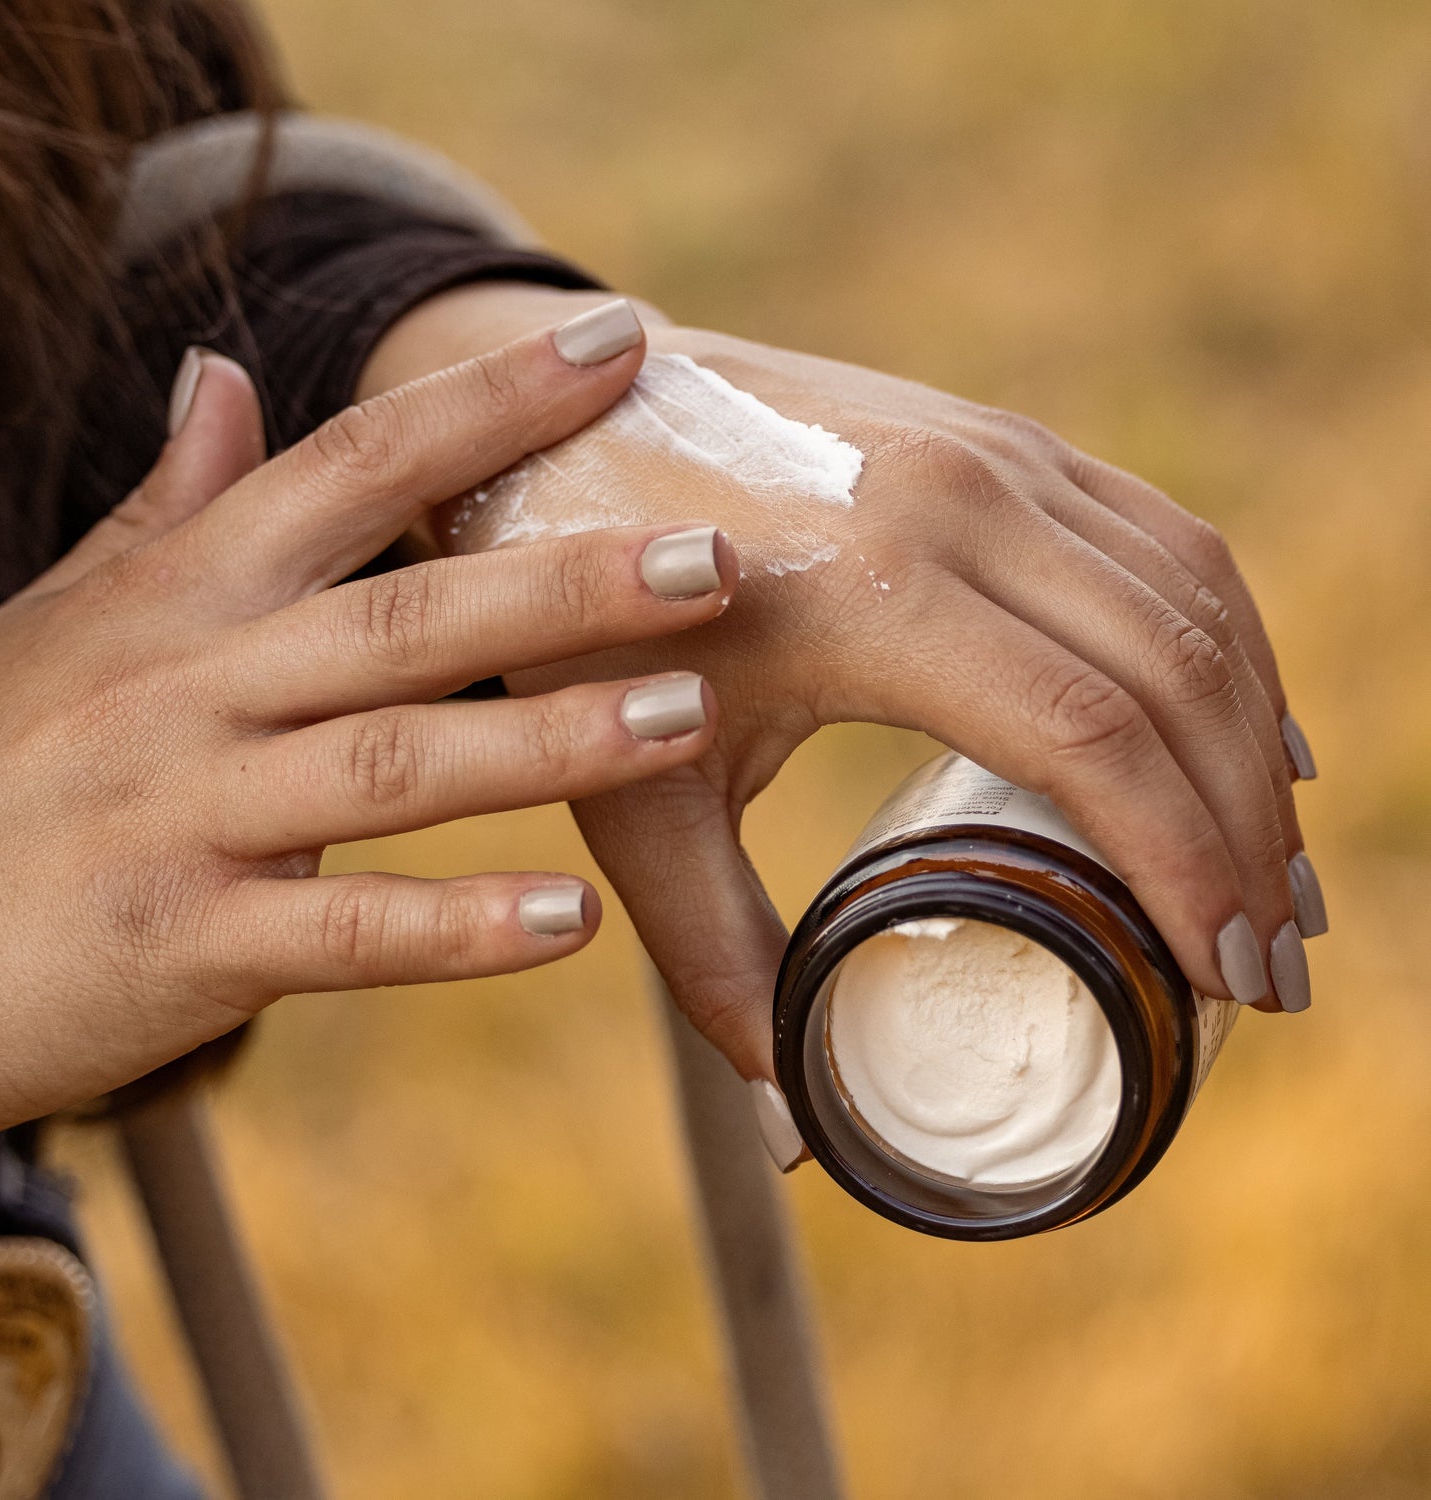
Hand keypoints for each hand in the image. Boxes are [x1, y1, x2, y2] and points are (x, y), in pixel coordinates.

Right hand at [0, 311, 740, 1143]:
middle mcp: (193, 686)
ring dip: (547, 740)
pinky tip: (570, 919)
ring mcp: (184, 811)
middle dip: (564, 580)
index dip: (490, 402)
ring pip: (393, 759)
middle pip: (408, 612)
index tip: (617, 344)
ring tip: (684, 717)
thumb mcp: (64, 620)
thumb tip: (222, 372)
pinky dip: (456, 927)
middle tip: (712, 556)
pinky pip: (340, 930)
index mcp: (184, 597)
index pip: (353, 464)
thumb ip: (165, 507)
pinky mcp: (179, 941)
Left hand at [372, 291, 1319, 1083]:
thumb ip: (715, 956)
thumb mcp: (635, 792)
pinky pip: (1163, 540)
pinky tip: (1248, 728)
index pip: (1086, 737)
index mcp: (869, 589)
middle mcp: (957, 498)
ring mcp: (993, 451)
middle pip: (1175, 674)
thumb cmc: (579, 618)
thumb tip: (795, 1123)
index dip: (1180, 863)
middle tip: (1269, 965)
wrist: (555, 428)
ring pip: (1194, 598)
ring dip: (1259, 739)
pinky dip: (1230, 644)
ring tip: (1274, 872)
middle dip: (1246, 830)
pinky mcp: (1002, 438)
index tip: (1223, 978)